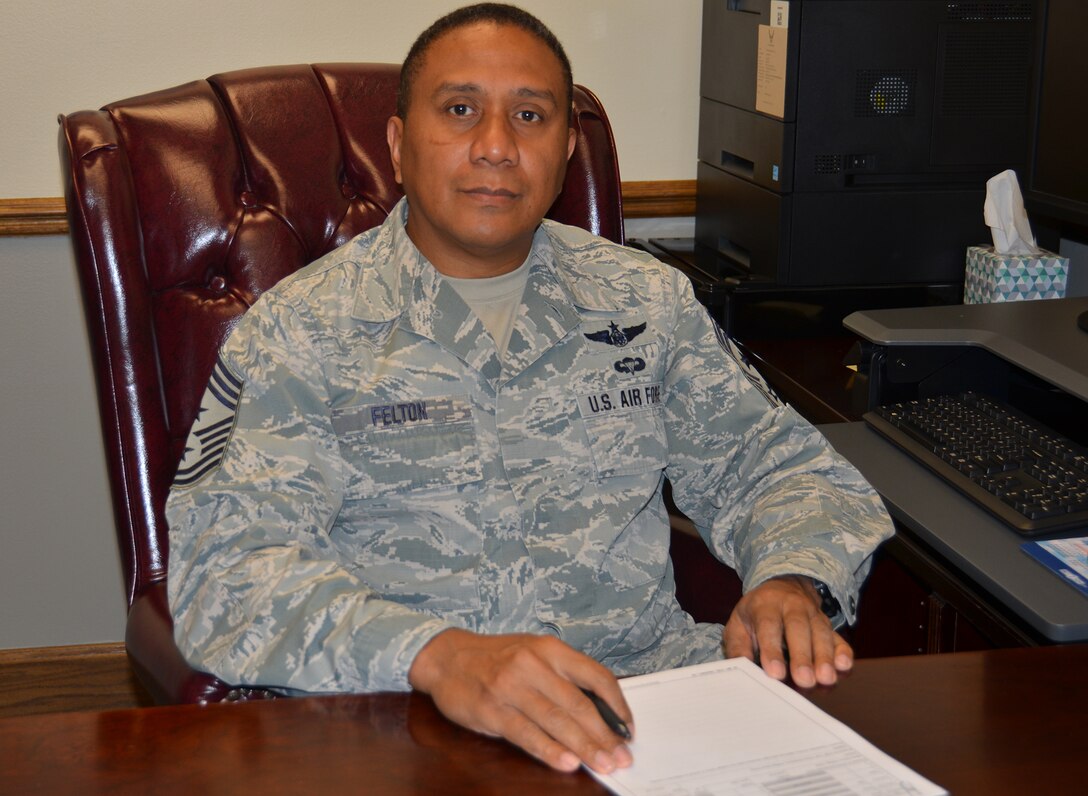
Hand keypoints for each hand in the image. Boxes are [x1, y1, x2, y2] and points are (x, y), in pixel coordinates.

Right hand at [408, 628, 633, 773]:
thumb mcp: (533, 652)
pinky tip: (566, 762)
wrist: (446, 656)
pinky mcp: (492, 710)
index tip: (628, 729)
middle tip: (622, 758)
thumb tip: (600, 711)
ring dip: (584, 747)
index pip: (596, 676)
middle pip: (579, 704)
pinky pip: (526, 734)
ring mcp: (511, 687)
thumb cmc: (496, 658)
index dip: (617, 705)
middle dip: (605, 735)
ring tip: (603, 765)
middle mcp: (533, 665)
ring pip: (556, 721)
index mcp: (549, 649)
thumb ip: (563, 676)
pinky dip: (549, 750)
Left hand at [722, 575, 852, 687]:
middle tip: (804, 680)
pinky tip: (843, 666)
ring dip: (824, 657)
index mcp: (766, 604)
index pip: (769, 626)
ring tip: (825, 679)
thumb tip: (739, 668)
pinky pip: (838, 638)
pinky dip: (843, 652)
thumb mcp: (738, 623)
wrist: (781, 586)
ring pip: (821, 634)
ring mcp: (813, 614)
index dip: (772, 650)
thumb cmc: (757, 612)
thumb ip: (738, 647)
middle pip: (799, 628)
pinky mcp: (828, 625)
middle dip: (802, 656)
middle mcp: (792, 606)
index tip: (775, 673)